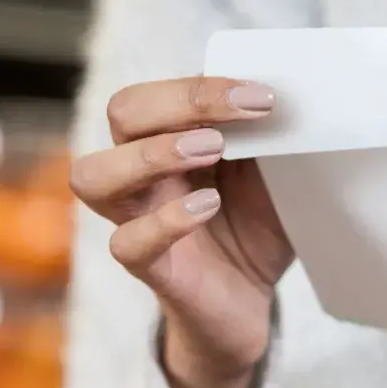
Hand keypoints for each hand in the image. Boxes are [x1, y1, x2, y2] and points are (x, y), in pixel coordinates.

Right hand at [70, 77, 293, 387]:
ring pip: (93, 175)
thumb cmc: (254, 224)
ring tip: (210, 152)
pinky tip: (208, 207)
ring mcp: (136, 217)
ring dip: (151, 154)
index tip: (261, 97)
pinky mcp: (149, 266)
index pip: (158, 92)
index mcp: (169, 136)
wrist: (252, 300)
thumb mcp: (271, 172)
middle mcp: (142, 171)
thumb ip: (268, 135)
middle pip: (121, 112)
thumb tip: (293, 95)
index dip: (201, 87)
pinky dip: (165, 221)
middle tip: (231, 124)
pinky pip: (127, 242)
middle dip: (176, 104)